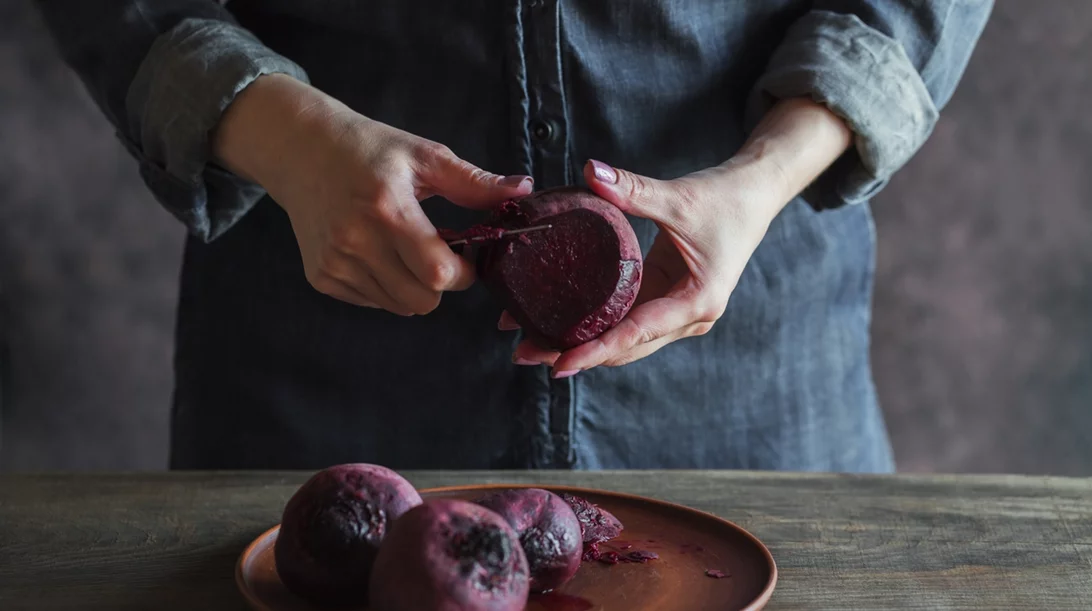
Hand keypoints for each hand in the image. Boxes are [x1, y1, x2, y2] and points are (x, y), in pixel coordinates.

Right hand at [213, 74, 532, 314]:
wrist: (300, 150)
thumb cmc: (368, 149)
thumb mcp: (424, 156)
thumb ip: (474, 182)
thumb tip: (523, 191)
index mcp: (387, 209)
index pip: (438, 273)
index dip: (463, 272)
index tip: (467, 254)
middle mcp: (355, 242)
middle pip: (422, 301)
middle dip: (441, 284)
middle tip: (437, 251)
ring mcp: (334, 263)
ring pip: (399, 306)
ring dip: (413, 286)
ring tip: (405, 247)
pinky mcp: (321, 277)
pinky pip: (373, 302)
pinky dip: (386, 286)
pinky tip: (378, 251)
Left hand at [505, 97, 852, 374]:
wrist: (753, 195)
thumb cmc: (725, 200)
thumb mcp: (679, 198)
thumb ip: (634, 190)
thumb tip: (590, 172)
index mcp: (698, 301)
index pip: (637, 334)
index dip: (595, 350)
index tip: (559, 364)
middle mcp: (688, 317)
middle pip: (624, 347)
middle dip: (575, 352)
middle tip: (524, 353)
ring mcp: (675, 313)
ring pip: (622, 341)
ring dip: (579, 342)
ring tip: (528, 343)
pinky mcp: (664, 300)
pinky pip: (624, 321)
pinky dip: (592, 324)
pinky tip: (556, 321)